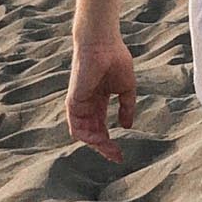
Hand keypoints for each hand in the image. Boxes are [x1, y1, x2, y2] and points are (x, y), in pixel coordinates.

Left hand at [65, 32, 136, 161]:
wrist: (103, 44)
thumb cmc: (115, 60)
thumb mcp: (126, 88)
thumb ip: (127, 107)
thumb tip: (127, 126)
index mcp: (98, 101)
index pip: (101, 127)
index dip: (110, 142)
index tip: (121, 154)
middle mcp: (86, 105)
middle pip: (92, 133)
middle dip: (105, 147)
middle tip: (118, 157)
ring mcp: (79, 104)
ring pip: (83, 133)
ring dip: (97, 145)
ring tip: (111, 151)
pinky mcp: (73, 101)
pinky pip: (77, 126)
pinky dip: (88, 136)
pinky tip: (101, 140)